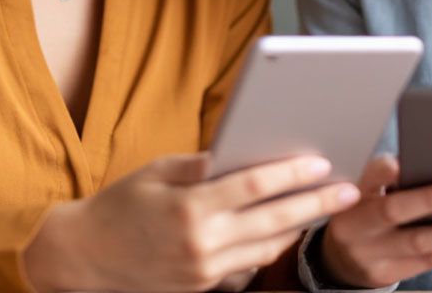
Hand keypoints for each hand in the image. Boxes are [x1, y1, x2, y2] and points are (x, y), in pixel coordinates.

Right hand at [25, 152, 360, 291]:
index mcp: (190, 208)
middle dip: (315, 205)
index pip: (254, 187)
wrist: (83, 258)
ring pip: (267, 248)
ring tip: (325, 206)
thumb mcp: (156, 172)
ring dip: (299, 226)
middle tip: (347, 191)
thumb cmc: (118, 205)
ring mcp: (204, 271)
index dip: (292, 174)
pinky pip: (248, 265)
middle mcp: (202, 244)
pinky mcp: (203, 288)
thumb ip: (201, 165)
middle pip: (273, 221)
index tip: (320, 163)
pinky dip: (270, 246)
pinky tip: (288, 229)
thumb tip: (240, 152)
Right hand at [319, 155, 431, 287]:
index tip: (403, 163)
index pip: (365, 180)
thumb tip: (419, 158)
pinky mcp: (387, 275)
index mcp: (348, 197)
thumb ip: (381, 174)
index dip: (383, 172)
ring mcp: (370, 256)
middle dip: (429, 200)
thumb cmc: (362, 210)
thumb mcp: (361, 189)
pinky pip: (429, 262)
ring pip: (419, 242)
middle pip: (393, 212)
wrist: (341, 257)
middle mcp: (353, 228)